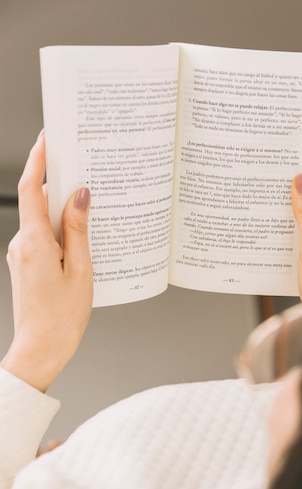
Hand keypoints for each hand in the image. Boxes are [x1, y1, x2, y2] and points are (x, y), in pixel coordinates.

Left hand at [0, 131, 92, 391]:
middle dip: (62, 188)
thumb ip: (79, 230)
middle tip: (89, 178)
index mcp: (35, 242)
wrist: (40, 349)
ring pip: (42, 222)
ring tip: (94, 219)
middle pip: (39, 203)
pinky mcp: (25, 264)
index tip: (48, 139)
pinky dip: (60, 234)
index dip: (38, 160)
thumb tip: (81, 196)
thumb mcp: (81, 271)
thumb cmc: (62, 318)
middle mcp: (22, 244)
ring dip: (64, 216)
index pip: (31, 189)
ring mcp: (21, 255)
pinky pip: (43, 238)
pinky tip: (82, 244)